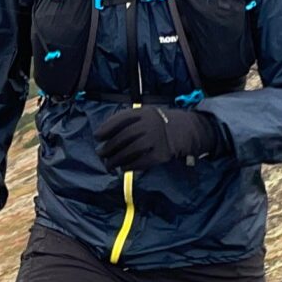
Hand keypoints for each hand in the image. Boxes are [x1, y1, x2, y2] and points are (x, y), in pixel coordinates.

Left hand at [95, 105, 227, 170]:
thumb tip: (104, 135)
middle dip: (109, 147)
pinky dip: (129, 166)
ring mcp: (156, 139)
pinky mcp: (161, 154)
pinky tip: (123, 168)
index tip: (97, 136)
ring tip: (109, 164)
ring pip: (130, 151)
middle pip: (123, 137)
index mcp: (143, 113)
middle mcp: (149, 125)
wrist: (184, 131)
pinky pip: (141, 162)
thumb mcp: (145, 114)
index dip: (106, 128)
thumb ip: (127, 120)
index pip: (120, 119)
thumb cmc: (158, 124)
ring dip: (116, 159)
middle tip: (101, 154)